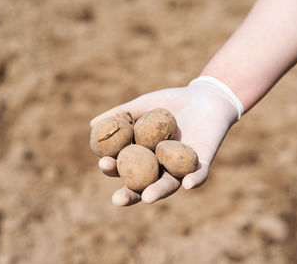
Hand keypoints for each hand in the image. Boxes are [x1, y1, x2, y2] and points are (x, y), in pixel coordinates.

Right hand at [90, 77, 241, 205]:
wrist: (204, 95)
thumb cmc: (171, 101)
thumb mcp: (143, 105)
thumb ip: (121, 114)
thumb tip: (92, 125)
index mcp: (144, 154)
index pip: (125, 166)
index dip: (114, 168)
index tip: (103, 163)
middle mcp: (160, 165)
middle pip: (143, 184)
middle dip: (130, 193)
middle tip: (117, 199)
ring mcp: (180, 166)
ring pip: (169, 184)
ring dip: (159, 192)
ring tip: (148, 198)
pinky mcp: (202, 163)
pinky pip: (199, 175)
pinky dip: (195, 180)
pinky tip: (188, 185)